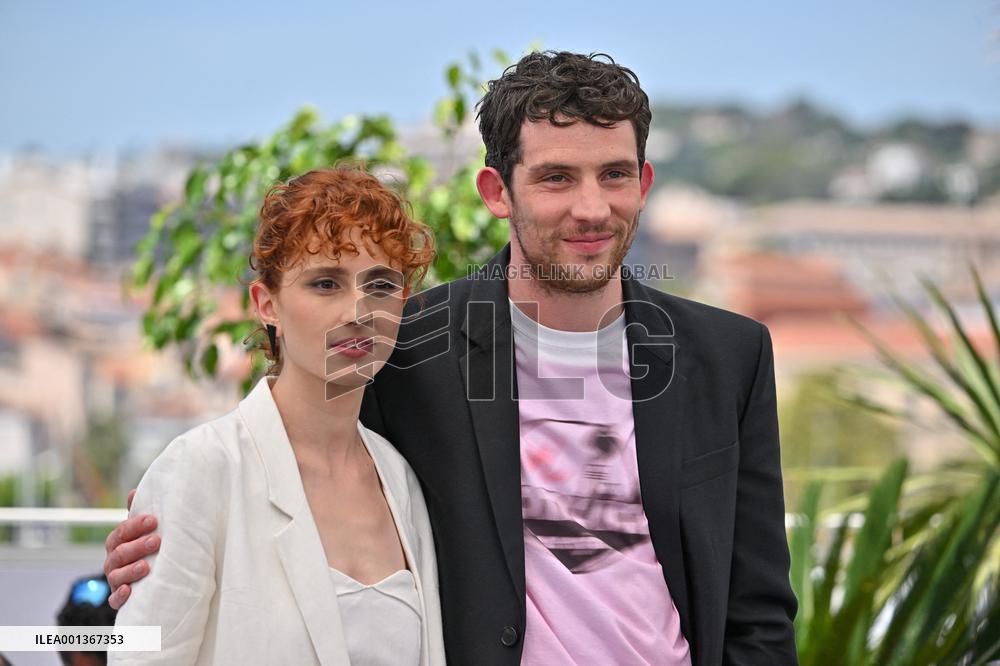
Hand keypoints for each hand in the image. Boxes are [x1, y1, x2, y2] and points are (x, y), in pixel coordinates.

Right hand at [103, 489, 159, 609]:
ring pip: (116, 576)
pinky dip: (120, 596)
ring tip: (146, 566)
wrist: (145, 582)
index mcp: (117, 543)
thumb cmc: (145, 550)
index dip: (135, 526)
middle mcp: (113, 562)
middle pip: (120, 553)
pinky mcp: (118, 599)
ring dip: (130, 570)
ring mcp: (114, 581)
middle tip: (156, 541)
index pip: (122, 532)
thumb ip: (138, 515)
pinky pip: (115, 600)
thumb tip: (134, 491)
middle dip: (137, 546)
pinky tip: (130, 591)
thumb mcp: (141, 532)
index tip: (153, 520)